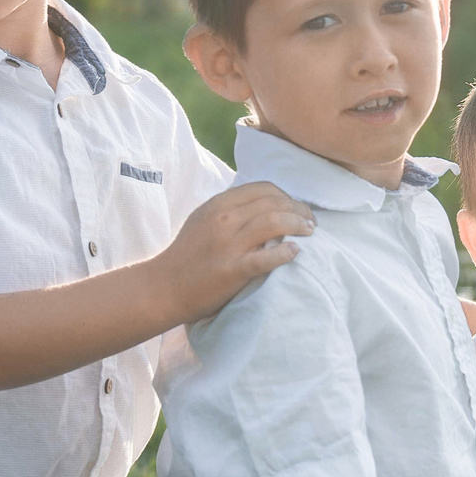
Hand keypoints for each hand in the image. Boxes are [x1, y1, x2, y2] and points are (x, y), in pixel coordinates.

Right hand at [154, 182, 315, 320]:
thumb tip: (263, 205)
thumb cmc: (187, 255)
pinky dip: (285, 252)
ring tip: (310, 232)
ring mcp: (229, 245)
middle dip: (299, 209)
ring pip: (275, 222)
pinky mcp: (233, 270)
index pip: (263, 188)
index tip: (297, 207)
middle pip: (274, 203)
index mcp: (218, 205)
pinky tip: (295, 252)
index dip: (287, 195)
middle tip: (312, 221)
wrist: (163, 287)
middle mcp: (224, 220)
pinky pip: (267, 257)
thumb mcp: (204, 220)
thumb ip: (230, 209)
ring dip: (299, 225)